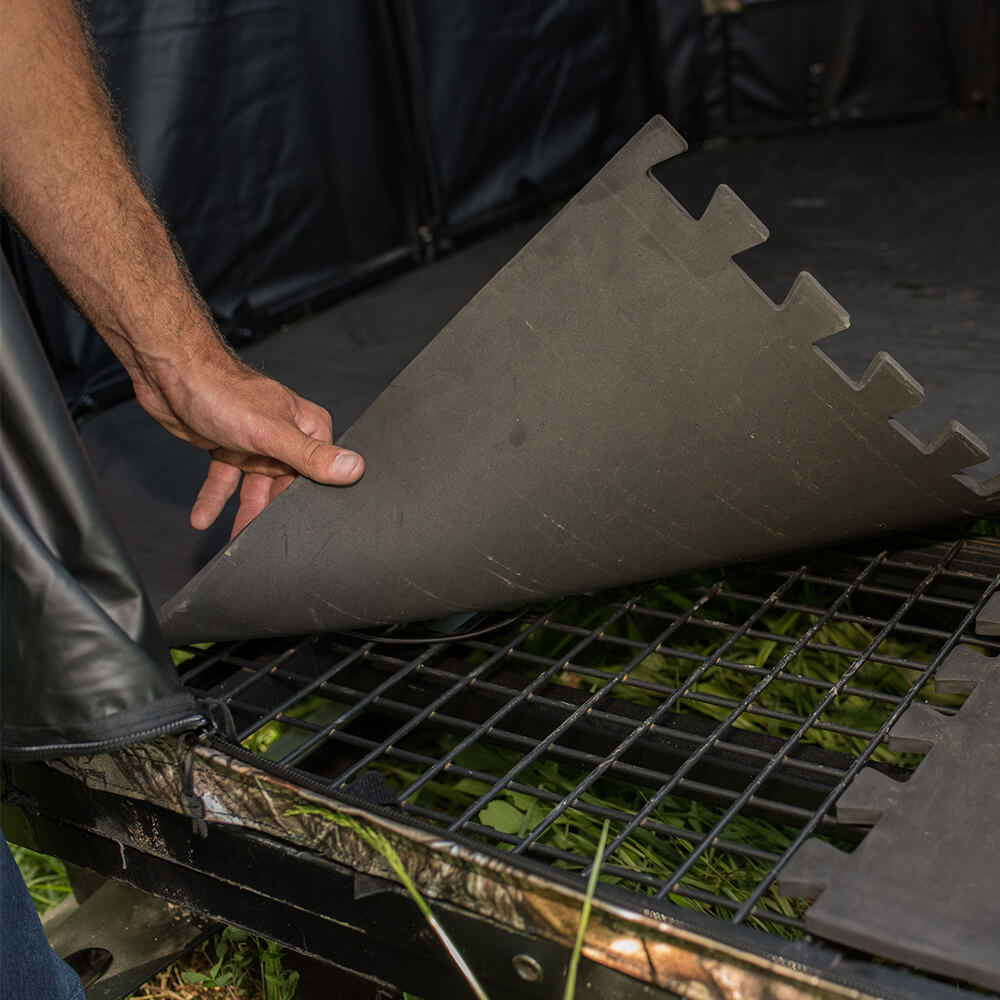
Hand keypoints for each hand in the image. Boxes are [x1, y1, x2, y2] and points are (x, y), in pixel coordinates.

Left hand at [128, 338, 363, 537]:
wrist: (169, 371)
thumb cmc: (221, 391)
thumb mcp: (273, 431)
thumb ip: (312, 456)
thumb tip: (355, 468)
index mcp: (307, 427)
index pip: (318, 474)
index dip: (307, 500)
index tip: (298, 526)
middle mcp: (285, 434)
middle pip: (285, 485)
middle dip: (272, 512)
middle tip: (261, 540)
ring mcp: (255, 441)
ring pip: (255, 487)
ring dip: (243, 512)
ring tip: (235, 538)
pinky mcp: (227, 445)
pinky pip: (225, 479)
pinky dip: (215, 498)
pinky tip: (203, 517)